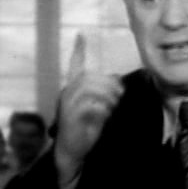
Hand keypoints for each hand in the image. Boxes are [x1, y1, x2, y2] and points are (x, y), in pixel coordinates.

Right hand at [54, 33, 123, 186]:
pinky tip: (106, 115)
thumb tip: (119, 83)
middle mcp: (67, 94)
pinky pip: (90, 105)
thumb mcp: (98, 111)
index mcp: (72, 90)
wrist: (72, 154)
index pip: (74, 65)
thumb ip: (105, 96)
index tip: (81, 34)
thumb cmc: (85, 133)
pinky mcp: (70, 117)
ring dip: (107, 95)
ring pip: (90, 89)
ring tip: (114, 105)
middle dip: (109, 84)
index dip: (78, 50)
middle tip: (120, 95)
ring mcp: (67, 105)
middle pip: (90, 78)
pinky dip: (102, 109)